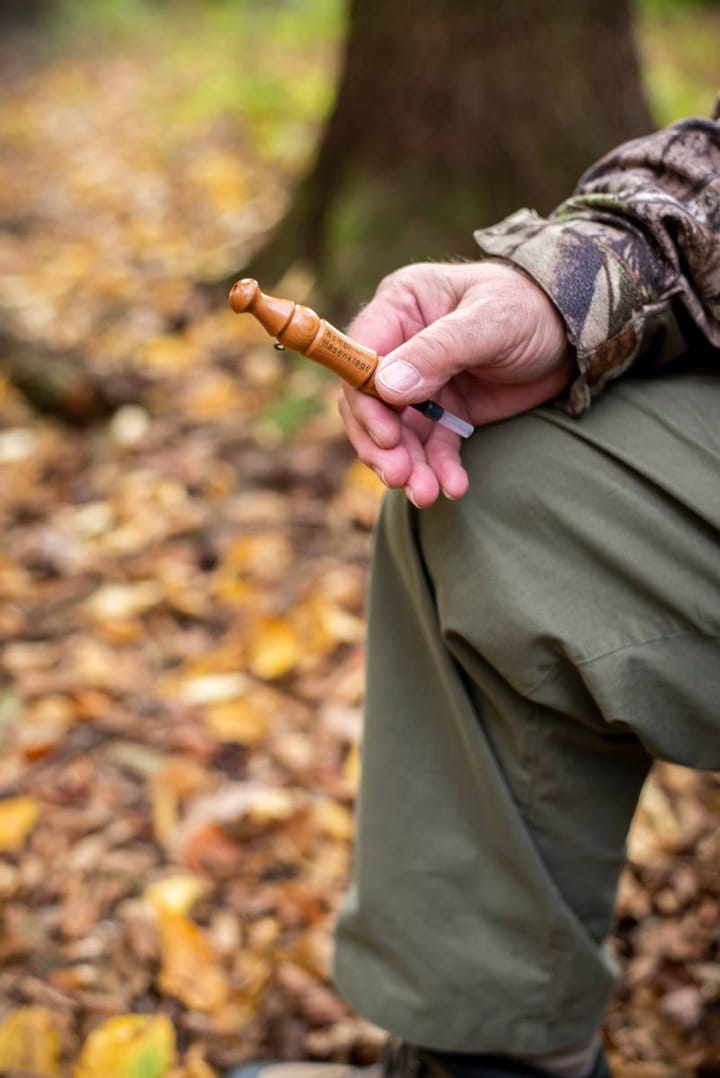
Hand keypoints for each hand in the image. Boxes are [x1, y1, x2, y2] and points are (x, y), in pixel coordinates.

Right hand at [338, 260, 575, 506]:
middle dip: (383, 445)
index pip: (361, 357)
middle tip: (400, 477)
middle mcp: (401, 344)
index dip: (364, 400)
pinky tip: (453, 487)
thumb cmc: (531, 308)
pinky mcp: (446, 411)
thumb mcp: (490, 322)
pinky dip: (438, 469)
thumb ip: (437, 352)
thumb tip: (387, 387)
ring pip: (397, 433)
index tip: (386, 435)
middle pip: (370, 403)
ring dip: (408, 466)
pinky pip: (431, 446)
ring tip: (426, 494)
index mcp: (401, 306)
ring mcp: (421, 382)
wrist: (576, 333)